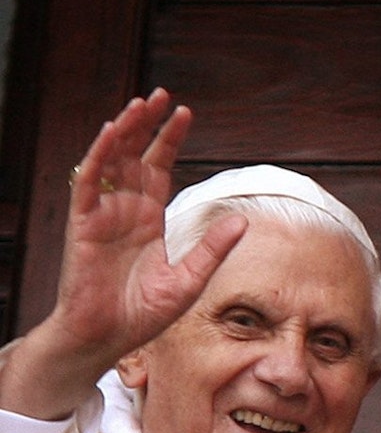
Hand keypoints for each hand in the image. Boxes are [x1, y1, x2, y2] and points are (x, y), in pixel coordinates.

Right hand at [0, 89, 246, 419]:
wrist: (108, 337)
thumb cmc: (144, 314)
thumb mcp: (191, 279)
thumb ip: (213, 249)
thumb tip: (243, 222)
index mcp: (150, 221)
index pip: (159, 169)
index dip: (169, 141)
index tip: (185, 113)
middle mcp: (126, 212)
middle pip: (135, 156)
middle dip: (147, 125)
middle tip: (162, 95)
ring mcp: (103, 216)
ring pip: (111, 162)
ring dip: (124, 132)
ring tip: (139, 104)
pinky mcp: (84, 226)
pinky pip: (88, 184)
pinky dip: (98, 158)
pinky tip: (110, 134)